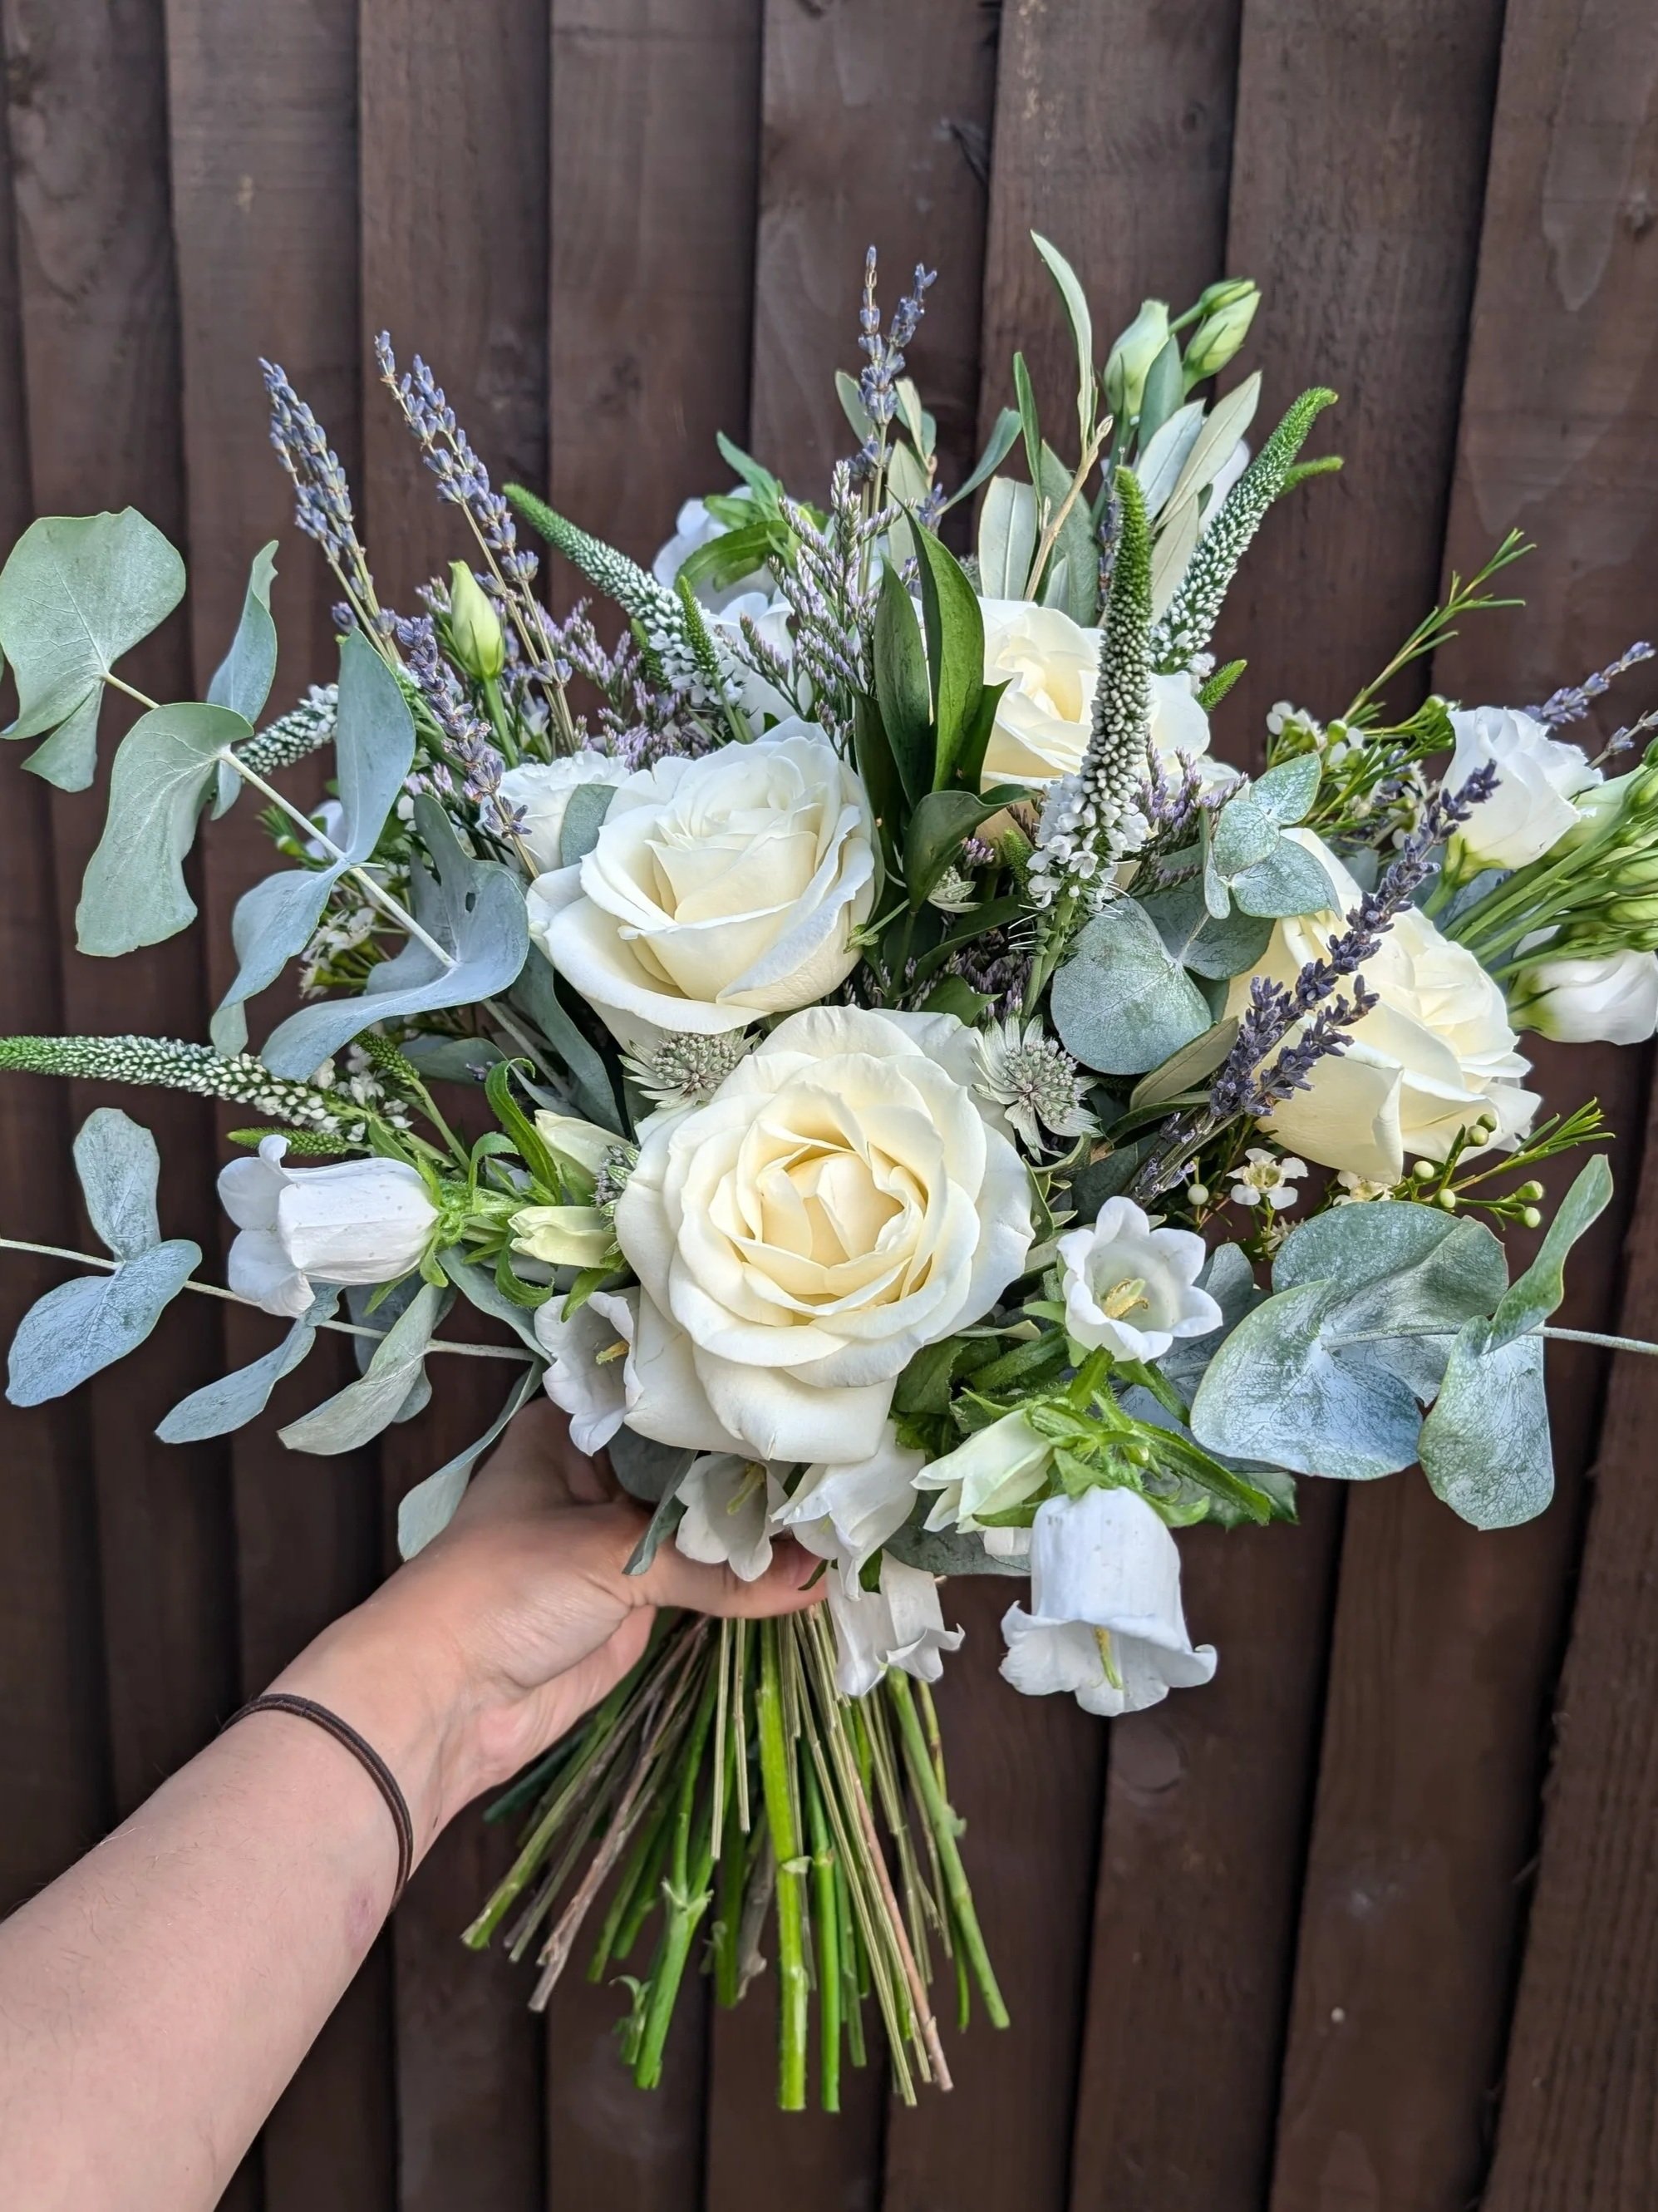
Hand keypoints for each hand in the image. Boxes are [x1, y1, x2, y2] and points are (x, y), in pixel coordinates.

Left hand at [274, 1400, 820, 1849]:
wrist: (445, 1701)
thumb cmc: (504, 1588)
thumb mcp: (609, 1555)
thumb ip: (712, 1563)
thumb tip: (815, 1573)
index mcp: (575, 1428)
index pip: (669, 1396)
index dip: (731, 1399)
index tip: (804, 1390)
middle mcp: (602, 1473)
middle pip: (695, 1462)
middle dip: (759, 1470)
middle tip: (845, 1454)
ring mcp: (621, 1538)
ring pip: (705, 1523)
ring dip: (760, 1529)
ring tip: (844, 1511)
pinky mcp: (638, 1602)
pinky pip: (707, 1583)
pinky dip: (752, 1583)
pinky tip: (815, 1575)